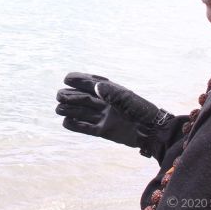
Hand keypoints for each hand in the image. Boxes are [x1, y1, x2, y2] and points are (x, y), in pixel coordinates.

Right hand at [56, 72, 170, 149]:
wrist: (152, 131)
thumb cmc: (142, 111)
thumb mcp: (127, 99)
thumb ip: (111, 93)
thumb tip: (96, 86)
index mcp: (110, 91)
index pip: (91, 83)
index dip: (78, 80)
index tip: (66, 78)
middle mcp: (104, 103)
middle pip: (83, 98)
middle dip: (70, 96)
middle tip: (59, 95)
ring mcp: (103, 117)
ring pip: (82, 112)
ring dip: (70, 110)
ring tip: (58, 108)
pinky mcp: (104, 131)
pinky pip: (86, 128)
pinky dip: (76, 125)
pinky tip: (65, 122)